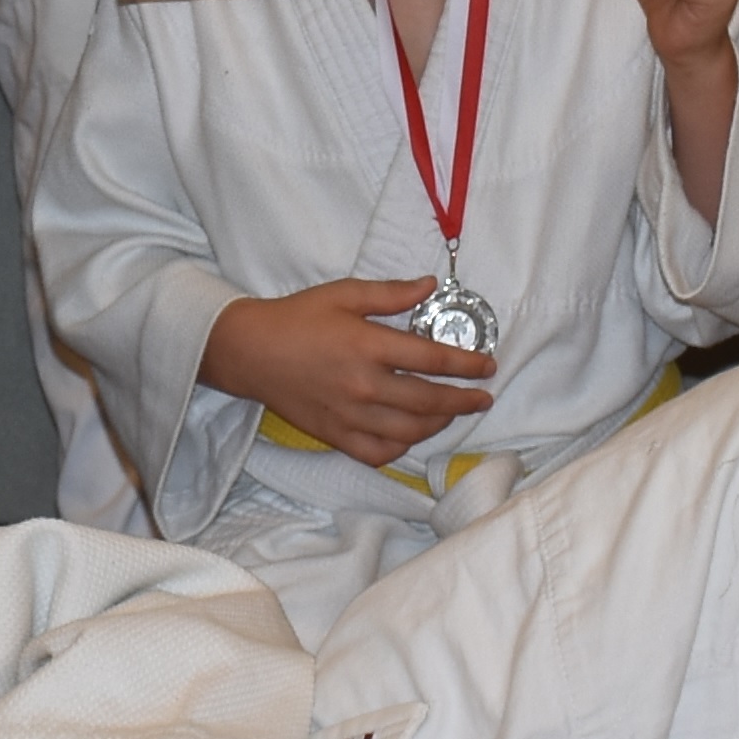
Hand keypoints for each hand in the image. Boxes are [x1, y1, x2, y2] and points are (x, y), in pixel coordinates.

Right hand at [199, 276, 492, 467]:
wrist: (250, 351)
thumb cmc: (297, 318)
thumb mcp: (344, 293)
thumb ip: (391, 293)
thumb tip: (429, 286)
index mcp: (368, 346)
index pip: (433, 359)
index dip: (467, 365)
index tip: (487, 366)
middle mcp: (363, 385)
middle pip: (429, 401)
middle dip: (464, 401)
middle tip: (483, 397)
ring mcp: (349, 415)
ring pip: (409, 431)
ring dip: (439, 424)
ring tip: (452, 413)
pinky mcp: (334, 435)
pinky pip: (378, 452)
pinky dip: (401, 447)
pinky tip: (410, 434)